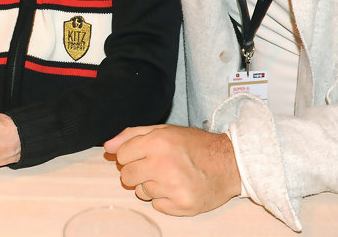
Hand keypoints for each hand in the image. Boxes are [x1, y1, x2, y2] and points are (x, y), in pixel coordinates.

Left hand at [104, 124, 240, 216]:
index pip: (121, 155)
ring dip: (151, 185)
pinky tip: (177, 188)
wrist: (229, 164)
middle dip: (136, 172)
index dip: (130, 155)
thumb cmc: (195, 146)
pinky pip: (156, 205)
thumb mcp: (165, 131)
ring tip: (170, 176)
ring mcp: (172, 188)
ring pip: (141, 192)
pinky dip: (164, 199)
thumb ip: (132, 135)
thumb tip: (107, 146)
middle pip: (126, 176)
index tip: (143, 154)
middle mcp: (163, 165)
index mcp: (158, 142)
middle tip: (155, 166)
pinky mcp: (181, 206)